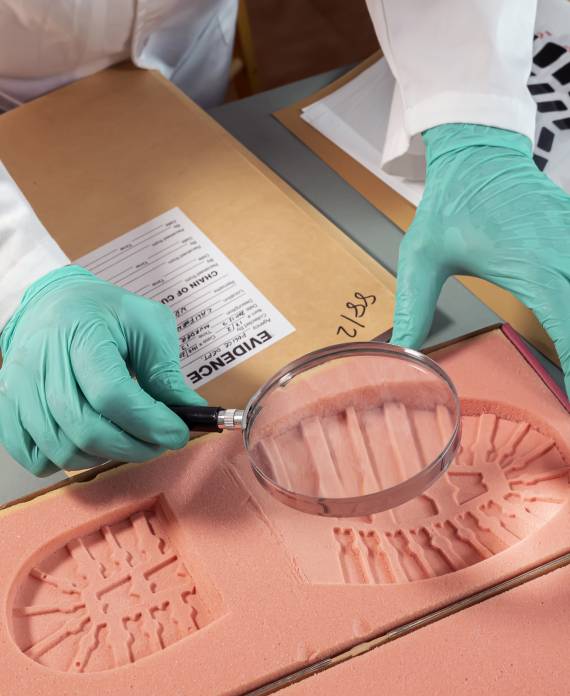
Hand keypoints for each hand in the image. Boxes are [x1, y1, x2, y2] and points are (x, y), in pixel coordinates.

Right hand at [0, 266, 205, 474]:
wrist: (55, 302)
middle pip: (86, 429)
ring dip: (107, 456)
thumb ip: (166, 371)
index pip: (112, 393)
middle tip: (160, 441)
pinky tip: (92, 444)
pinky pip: (34, 457)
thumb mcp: (147, 324)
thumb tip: (190, 412)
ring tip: (130, 440)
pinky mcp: (10, 408)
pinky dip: (68, 462)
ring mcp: (20, 388)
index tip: (177, 432)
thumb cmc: (105, 313)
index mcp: (81, 333)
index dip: (149, 421)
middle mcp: (42, 363)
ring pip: (63, 449)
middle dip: (134, 446)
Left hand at [391, 123, 569, 393]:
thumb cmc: (449, 201)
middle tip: (567, 388)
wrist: (477, 152)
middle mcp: (560, 252)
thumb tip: (403, 351)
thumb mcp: (421, 256)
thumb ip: (414, 306)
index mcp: (526, 264)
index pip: (566, 323)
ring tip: (567, 360)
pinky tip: (566, 319)